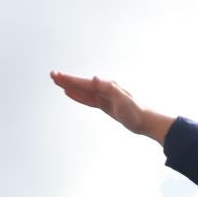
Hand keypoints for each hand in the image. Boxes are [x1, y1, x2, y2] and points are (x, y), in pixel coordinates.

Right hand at [49, 71, 167, 140]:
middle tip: (52, 75)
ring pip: (82, 90)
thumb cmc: (135, 111)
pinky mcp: (104, 104)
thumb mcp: (123, 99)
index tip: (57, 76)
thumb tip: (95, 78)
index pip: (84, 82)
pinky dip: (78, 95)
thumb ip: (109, 88)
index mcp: (106, 86)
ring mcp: (103, 96)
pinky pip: (87, 98)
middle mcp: (104, 88)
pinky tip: (70, 93)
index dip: (70, 80)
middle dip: (66, 80)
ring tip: (57, 82)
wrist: (145, 121)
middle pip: (81, 84)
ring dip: (69, 86)